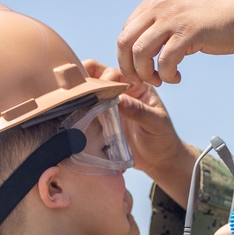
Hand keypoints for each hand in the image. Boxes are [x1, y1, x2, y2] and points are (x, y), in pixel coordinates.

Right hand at [83, 59, 184, 177]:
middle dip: (85, 81)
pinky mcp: (102, 122)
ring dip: (79, 96)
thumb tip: (120, 99)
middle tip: (76, 93)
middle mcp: (120, 92)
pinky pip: (86, 112)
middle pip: (96, 77)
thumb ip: (139, 111)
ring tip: (70, 103)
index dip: (104, 78)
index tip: (98, 91)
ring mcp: (109, 107)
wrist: (159, 161)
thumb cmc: (163, 139)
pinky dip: (78, 112)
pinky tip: (73, 117)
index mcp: (136, 85)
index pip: (115, 72)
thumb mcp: (156, 124)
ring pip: (88, 93)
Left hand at [117, 0, 233, 84]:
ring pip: (140, 52)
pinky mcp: (187, 32)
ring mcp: (172, 18)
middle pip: (125, 41)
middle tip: (144, 80)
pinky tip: (177, 78)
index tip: (141, 70)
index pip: (126, 30)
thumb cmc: (218, 18)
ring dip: (147, 74)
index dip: (128, 55)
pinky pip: (164, 61)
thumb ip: (163, 21)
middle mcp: (160, 5)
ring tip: (161, 80)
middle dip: (130, 67)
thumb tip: (146, 39)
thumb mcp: (183, 11)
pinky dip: (167, 75)